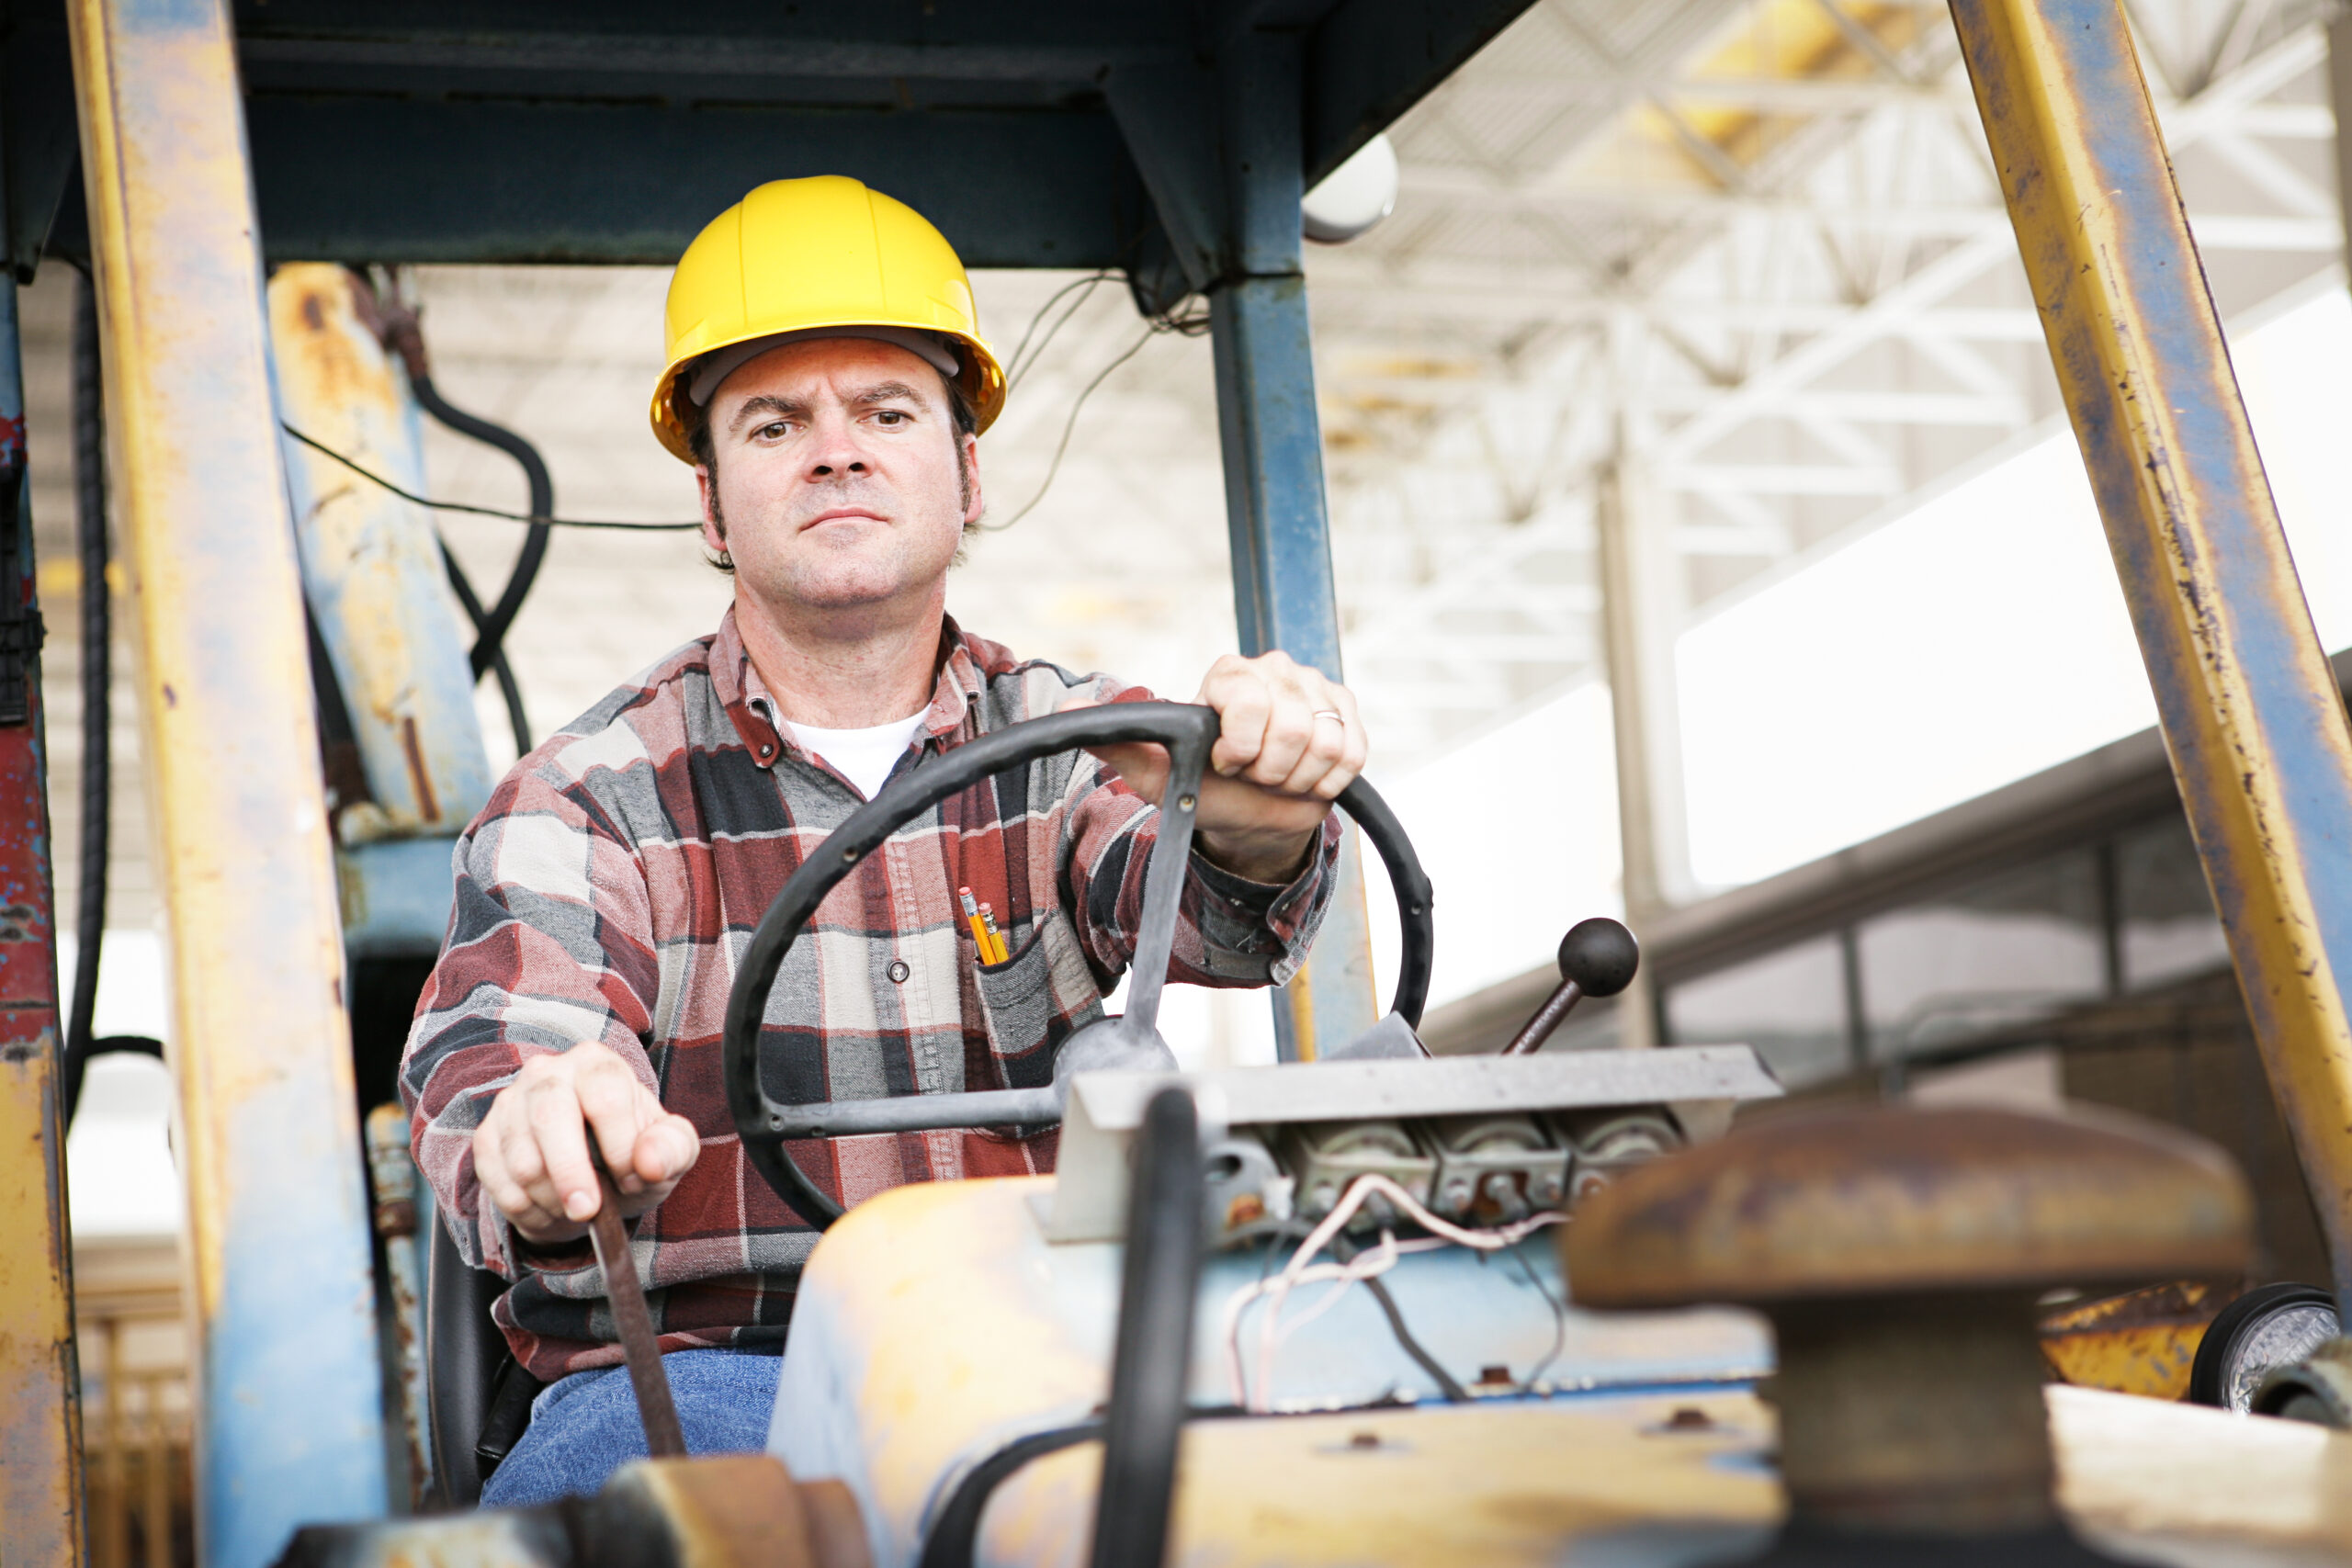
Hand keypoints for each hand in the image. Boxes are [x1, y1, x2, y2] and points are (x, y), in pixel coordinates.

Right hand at [472, 1042, 700, 1247]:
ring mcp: (510, 1103)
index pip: (605, 1097)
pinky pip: (498, 1182)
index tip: (635, 1179)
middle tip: (588, 1211)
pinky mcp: (487, 1137)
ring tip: (578, 1209)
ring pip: (522, 1160)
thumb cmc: (634, 1152)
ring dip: (553, 1199)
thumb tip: (649, 1161)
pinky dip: (528, 1209)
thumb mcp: (670, 1151)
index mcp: (597, 1063)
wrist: (593, 1172)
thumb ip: (672, 1149)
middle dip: (571, 1174)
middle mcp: (547, 1073)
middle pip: (550, 1118)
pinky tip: (551, 1208)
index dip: (621, 1145)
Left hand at [1075, 651, 1366, 882]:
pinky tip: (1306, 777)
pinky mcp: (1348, 713)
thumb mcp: (1152, 769)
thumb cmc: (1202, 787)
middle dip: (1269, 769)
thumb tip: (1065, 708)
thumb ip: (1115, 736)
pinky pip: (1352, 753)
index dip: (1240, 748)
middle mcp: (1276, 669)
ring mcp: (1317, 688)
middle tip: (1252, 773)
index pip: (1249, 702)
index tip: (1226, 764)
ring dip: (1297, 777)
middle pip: (1292, 727)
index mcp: (1229, 673)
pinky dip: (1328, 780)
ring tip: (1277, 777)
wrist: (1250, 818)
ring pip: (1324, 742)